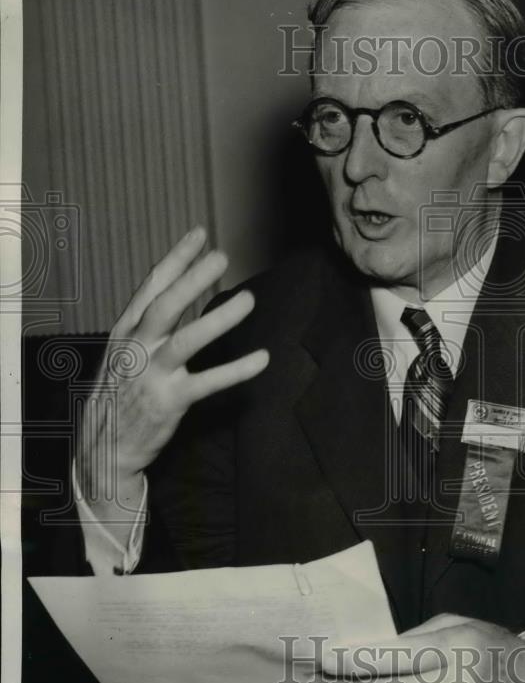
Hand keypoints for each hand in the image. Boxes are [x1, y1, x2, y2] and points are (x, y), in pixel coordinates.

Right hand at [75, 227, 268, 513]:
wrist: (103, 447)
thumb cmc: (120, 393)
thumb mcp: (125, 352)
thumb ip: (152, 324)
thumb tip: (182, 291)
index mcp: (126, 331)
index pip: (151, 286)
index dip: (177, 258)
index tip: (200, 234)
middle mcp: (137, 348)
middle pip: (166, 306)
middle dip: (193, 279)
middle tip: (222, 257)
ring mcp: (152, 375)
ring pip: (186, 340)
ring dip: (219, 319)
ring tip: (249, 300)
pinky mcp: (170, 402)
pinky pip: (208, 383)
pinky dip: (236, 370)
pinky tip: (262, 359)